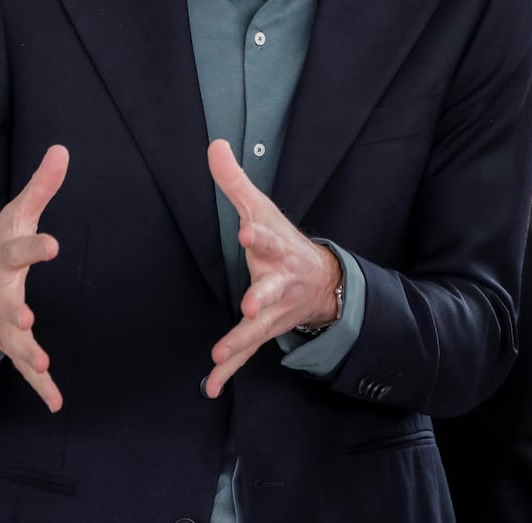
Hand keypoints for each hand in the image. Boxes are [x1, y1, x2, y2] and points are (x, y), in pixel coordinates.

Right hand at [0, 145, 67, 412]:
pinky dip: (40, 386)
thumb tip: (62, 148)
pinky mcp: (10, 342)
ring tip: (42, 365)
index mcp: (3, 257)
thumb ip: (41, 187)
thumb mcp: (16, 215)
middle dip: (15, 310)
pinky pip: (24, 368)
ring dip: (27, 353)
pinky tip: (57, 403)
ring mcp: (2, 322)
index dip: (36, 246)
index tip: (52, 244)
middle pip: (8, 301)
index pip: (20, 249)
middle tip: (27, 317)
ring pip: (13, 339)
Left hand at [204, 140, 341, 397]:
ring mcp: (273, 311)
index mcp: (277, 249)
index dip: (258, 234)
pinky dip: (229, 371)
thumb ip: (235, 182)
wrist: (322, 282)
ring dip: (241, 341)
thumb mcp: (262, 209)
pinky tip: (210, 387)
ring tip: (219, 354)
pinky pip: (246, 354)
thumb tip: (214, 144)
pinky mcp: (264, 331)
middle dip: (261, 298)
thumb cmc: (284, 242)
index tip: (247, 230)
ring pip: (258, 329)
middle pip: (270, 290)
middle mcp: (279, 283)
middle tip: (251, 306)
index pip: (268, 238)